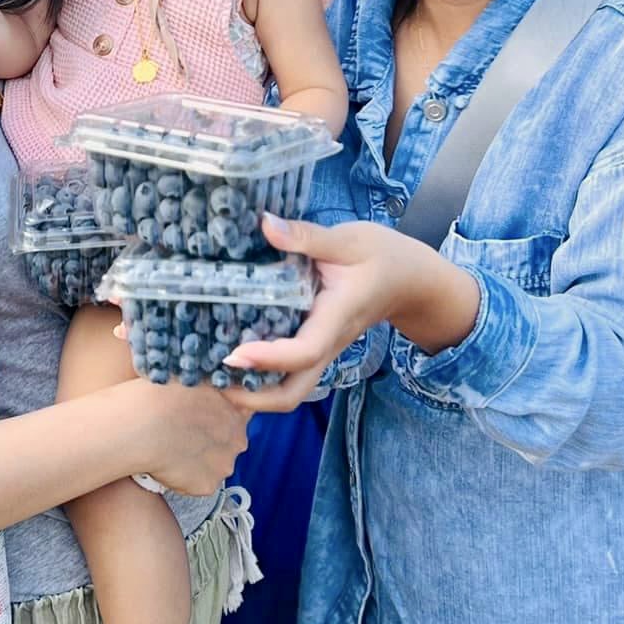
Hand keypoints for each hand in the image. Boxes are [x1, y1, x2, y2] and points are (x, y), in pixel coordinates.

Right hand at [133, 380, 249, 495]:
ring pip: (213, 465)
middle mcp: (237, 438)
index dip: (217, 417)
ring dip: (196, 461)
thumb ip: (208, 389)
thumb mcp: (190, 378)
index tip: (197, 419)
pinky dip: (183, 479)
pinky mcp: (208, 485)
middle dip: (208, 442)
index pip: (238, 415)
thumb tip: (204, 394)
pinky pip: (198, 484)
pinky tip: (166, 466)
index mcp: (236, 407)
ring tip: (169, 451)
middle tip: (179, 436)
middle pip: (227, 443)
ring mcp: (224, 464)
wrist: (137, 426)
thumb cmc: (155, 396)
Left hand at [219, 211, 470, 402]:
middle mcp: (327, 343)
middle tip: (211, 380)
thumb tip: (265, 225)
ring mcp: (322, 349)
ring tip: (211, 372)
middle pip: (292, 393)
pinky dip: (259, 372)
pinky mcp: (315, 345)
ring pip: (289, 389)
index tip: (234, 354)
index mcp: (335, 318)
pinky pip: (287, 371)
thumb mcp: (349, 239)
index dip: (268, 358)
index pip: (304, 352)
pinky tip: (231, 350)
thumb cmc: (383, 257)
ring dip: (251, 391)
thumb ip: (307, 236)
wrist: (412, 281)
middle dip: (251, 398)